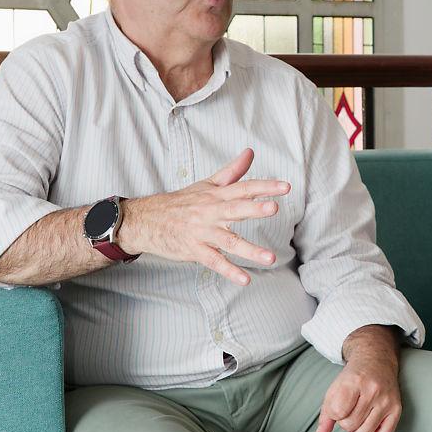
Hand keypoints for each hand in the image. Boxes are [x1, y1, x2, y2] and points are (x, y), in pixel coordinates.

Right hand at [116, 148, 289, 284]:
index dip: (264, 187)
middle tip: (274, 208)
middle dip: (254, 208)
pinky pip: (214, 261)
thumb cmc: (181, 202)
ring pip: (228, 241)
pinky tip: (245, 279)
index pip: (243, 188)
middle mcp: (210, 212)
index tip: (286, 187)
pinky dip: (229, 271)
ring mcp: (202, 232)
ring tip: (271, 258)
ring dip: (249, 250)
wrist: (146, 220)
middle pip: (235, 209)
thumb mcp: (207, 184)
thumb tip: (251, 152)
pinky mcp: (194, 250)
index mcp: (216, 195)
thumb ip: (232, 171)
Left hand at [315, 326, 402, 431]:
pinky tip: (366, 428)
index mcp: (355, 381)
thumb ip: (326, 413)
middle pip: (350, 425)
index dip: (333, 413)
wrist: (377, 360)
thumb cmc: (353, 377)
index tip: (337, 406)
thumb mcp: (335, 388)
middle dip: (344, 422)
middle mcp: (373, 390)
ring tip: (356, 418)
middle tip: (348, 411)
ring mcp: (387, 401)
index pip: (338, 412)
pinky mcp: (397, 409)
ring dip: (355, 431)